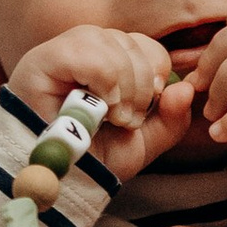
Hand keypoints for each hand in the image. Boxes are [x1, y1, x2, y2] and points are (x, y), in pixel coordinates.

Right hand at [7, 27, 195, 181]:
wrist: (59, 185)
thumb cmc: (93, 162)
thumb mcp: (143, 143)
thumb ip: (172, 118)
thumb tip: (186, 88)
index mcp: (107, 63)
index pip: (144, 44)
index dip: (155, 72)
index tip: (147, 108)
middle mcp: (83, 51)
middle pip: (130, 41)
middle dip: (141, 85)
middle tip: (127, 121)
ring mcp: (60, 52)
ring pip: (110, 41)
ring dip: (123, 85)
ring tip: (112, 117)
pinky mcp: (41, 61)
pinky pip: (85, 50)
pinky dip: (103, 78)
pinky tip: (100, 105)